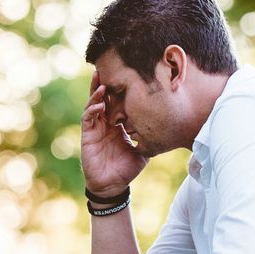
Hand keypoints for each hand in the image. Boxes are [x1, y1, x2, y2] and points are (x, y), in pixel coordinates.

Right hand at [81, 71, 147, 196]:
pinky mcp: (87, 135)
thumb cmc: (126, 169)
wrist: (113, 186)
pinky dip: (92, 110)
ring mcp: (95, 128)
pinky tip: (99, 105)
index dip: (119, 90)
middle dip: (103, 84)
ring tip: (101, 83)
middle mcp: (105, 123)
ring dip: (96, 93)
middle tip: (106, 68)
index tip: (126, 76)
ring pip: (93, 104)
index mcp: (117, 124)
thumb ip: (150, 139)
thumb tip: (167, 129)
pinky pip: (88, 118)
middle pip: (102, 98)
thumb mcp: (143, 150)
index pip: (117, 102)